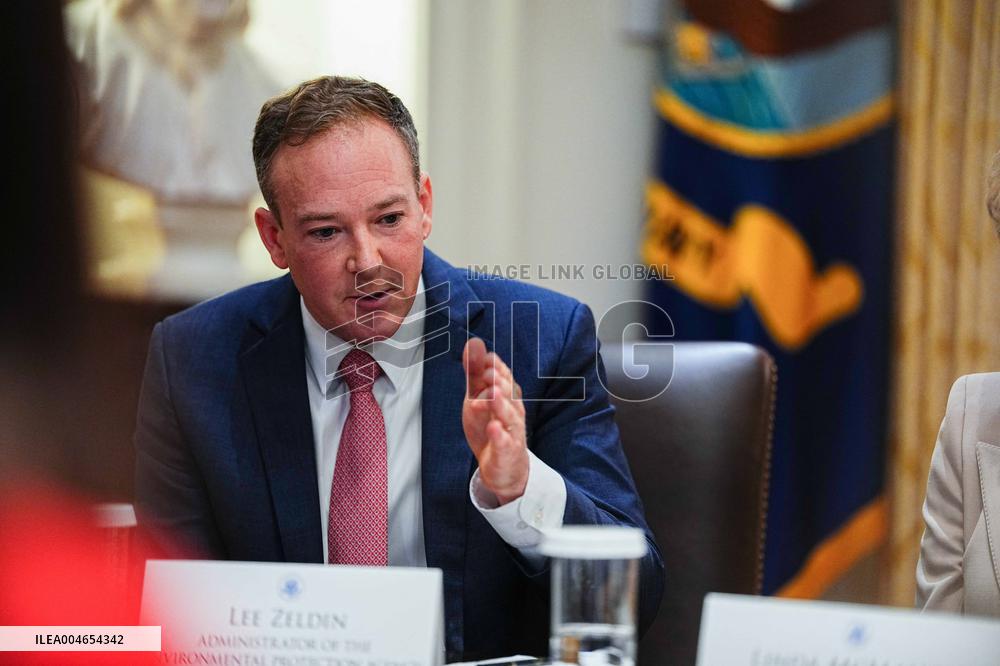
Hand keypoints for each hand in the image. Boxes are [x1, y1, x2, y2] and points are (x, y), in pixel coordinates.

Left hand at [462, 337, 528, 504]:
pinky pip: (505, 442)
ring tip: (492, 394)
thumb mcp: (477, 397)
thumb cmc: (491, 426)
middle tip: (485, 374)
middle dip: (497, 381)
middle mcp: (512, 409)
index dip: (492, 366)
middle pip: (508, 391)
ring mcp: (511, 430)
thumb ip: (475, 372)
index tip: (482, 359)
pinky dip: (499, 435)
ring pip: (509, 414)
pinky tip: (493, 427)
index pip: (502, 374)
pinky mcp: (507, 450)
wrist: (503, 465)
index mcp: (506, 393)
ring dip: (500, 403)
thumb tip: (474, 342)